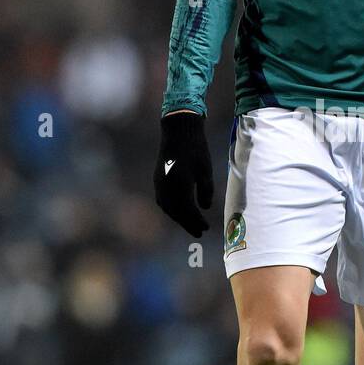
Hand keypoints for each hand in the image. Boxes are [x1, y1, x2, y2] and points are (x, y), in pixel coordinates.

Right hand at [153, 112, 212, 235]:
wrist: (179, 131)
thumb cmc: (196, 149)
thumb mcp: (205, 170)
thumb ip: (206, 191)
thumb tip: (204, 208)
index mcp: (180, 185)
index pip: (188, 210)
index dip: (197, 221)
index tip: (206, 229)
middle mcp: (167, 186)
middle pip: (176, 212)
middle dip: (188, 223)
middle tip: (199, 233)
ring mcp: (160, 183)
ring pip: (168, 207)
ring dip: (178, 218)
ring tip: (190, 224)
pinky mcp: (158, 178)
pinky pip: (162, 200)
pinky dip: (171, 209)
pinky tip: (178, 211)